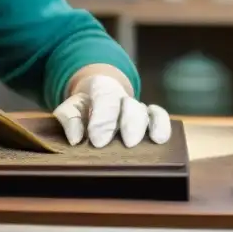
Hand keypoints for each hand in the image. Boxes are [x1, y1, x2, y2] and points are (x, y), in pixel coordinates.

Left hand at [53, 74, 171, 147]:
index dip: (103, 119)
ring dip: (147, 127)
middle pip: (130, 105)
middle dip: (130, 123)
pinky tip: (160, 139)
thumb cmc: (83, 107)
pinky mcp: (149, 117)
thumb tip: (75, 139)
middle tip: (128, 143)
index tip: (98, 140)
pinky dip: (162, 125)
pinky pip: (159, 116)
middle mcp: (122, 96)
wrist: (95, 97)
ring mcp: (137, 106)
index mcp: (100, 88)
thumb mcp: (70, 108)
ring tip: (152, 142)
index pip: (104, 98)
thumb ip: (69, 119)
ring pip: (145, 111)